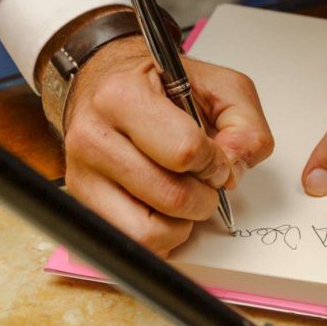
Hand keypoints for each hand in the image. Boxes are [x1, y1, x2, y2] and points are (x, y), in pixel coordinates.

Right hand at [55, 33, 272, 255]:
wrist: (104, 83)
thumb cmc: (159, 84)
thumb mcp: (219, 86)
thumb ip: (245, 125)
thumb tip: (234, 171)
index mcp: (124, 96)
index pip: (184, 150)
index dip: (215, 163)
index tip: (217, 159)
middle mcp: (93, 136)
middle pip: (170, 196)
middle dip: (204, 198)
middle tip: (206, 182)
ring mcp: (81, 174)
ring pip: (146, 231)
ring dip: (180, 224)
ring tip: (184, 198)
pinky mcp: (82, 203)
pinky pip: (129, 243)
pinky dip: (158, 237)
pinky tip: (164, 211)